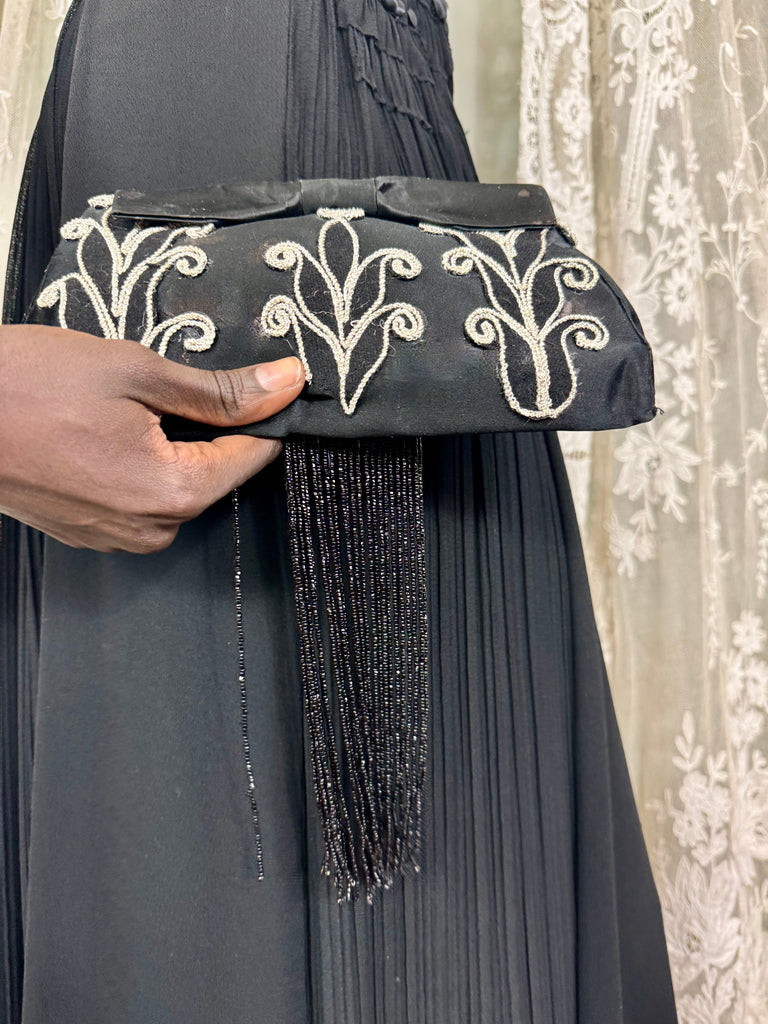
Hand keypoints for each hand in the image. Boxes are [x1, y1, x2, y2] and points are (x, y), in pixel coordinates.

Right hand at [0, 325, 304, 552]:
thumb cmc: (27, 385)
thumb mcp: (137, 372)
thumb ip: (220, 390)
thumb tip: (285, 386)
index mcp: (173, 494)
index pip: (254, 456)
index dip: (263, 412)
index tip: (260, 380)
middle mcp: (150, 529)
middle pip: (215, 472)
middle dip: (208, 426)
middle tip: (164, 383)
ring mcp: (116, 536)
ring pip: (176, 484)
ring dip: (169, 443)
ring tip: (121, 405)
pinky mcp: (89, 530)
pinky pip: (139, 496)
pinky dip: (136, 461)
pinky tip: (102, 429)